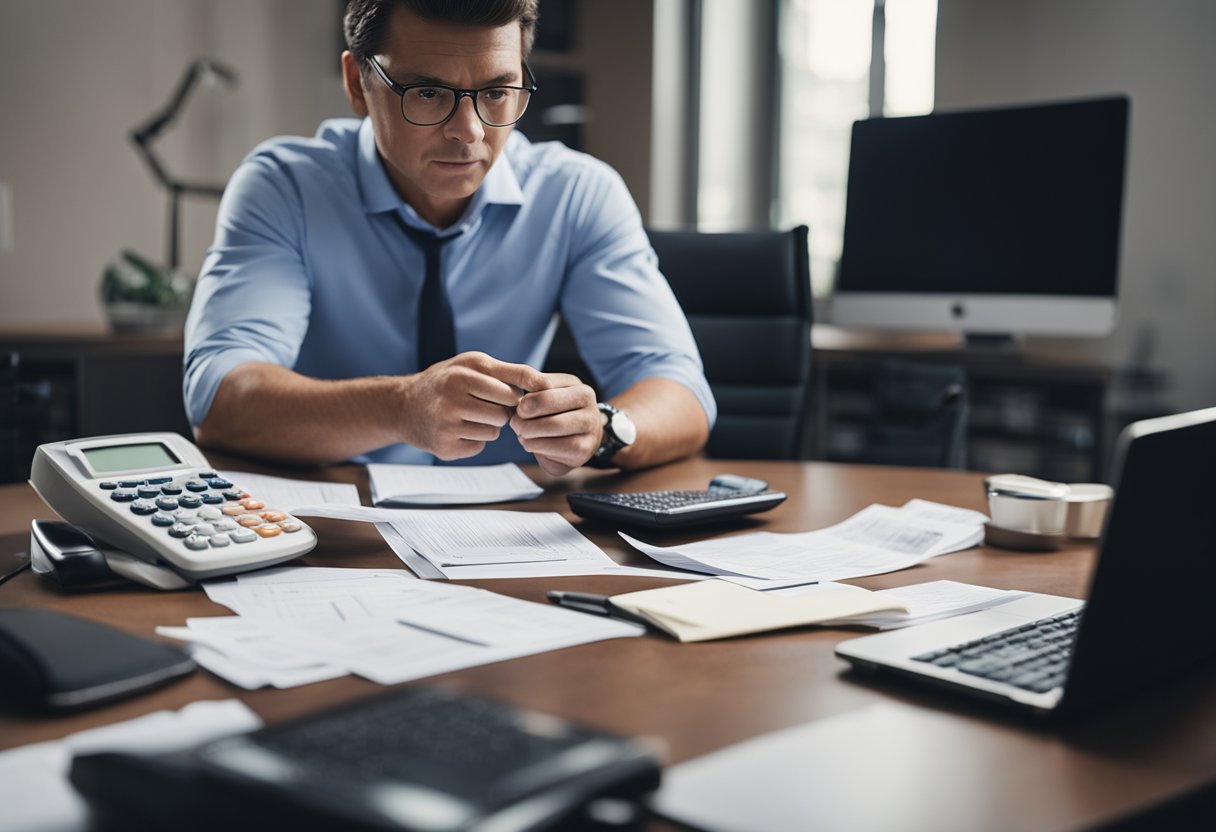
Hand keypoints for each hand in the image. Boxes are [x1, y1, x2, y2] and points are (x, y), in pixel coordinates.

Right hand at [400, 352, 546, 459]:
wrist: (404, 406)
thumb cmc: (447, 381)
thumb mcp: (472, 365)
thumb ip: (509, 371)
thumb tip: (544, 382)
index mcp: (461, 375)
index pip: (510, 393)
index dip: (512, 395)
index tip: (506, 395)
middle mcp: (451, 400)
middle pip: (504, 414)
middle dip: (502, 411)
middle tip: (485, 405)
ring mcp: (446, 426)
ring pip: (494, 432)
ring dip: (489, 425)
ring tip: (470, 415)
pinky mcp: (445, 448)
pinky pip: (479, 446)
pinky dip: (475, 439)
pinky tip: (459, 428)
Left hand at [510, 373, 600, 475]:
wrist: (577, 443)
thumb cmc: (555, 417)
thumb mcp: (546, 398)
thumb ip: (531, 391)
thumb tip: (510, 393)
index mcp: (576, 384)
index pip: (543, 382)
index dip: (524, 396)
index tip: (517, 407)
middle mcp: (588, 400)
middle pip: (546, 401)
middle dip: (524, 414)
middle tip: (515, 422)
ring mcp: (589, 424)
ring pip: (551, 424)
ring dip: (527, 431)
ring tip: (522, 433)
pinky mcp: (584, 448)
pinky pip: (553, 446)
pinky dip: (534, 446)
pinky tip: (532, 444)